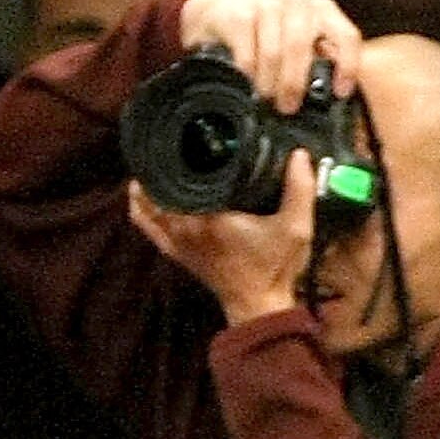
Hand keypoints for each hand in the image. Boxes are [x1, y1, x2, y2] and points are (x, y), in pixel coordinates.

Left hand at [129, 149, 316, 325]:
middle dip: (160, 163)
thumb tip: (299, 154)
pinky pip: (146, 226)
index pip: (179, 177)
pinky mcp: (174, 252)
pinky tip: (140, 192)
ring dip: (147, 183)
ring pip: (146, 205)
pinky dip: (140, 208)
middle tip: (169, 140)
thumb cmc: (274, 267)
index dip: (174, 152)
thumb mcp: (296, 227)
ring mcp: (175, 241)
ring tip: (155, 159)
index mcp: (208, 216)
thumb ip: (299, 189)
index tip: (180, 132)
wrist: (258, 305)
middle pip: (159, 186)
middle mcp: (184, 226)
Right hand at [176, 0, 363, 109]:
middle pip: (302, 48)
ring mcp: (267, 4)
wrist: (213, 14)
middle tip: (288, 107)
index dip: (347, 66)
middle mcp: (297, 2)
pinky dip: (248, 75)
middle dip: (295, 83)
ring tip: (265, 98)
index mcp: (321, 10)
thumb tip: (329, 98)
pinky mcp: (238, 14)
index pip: (346, 35)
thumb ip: (313, 60)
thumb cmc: (260, 34)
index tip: (340, 92)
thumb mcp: (293, 41)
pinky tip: (246, 83)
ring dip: (269, 83)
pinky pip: (247, 53)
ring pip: (274, 53)